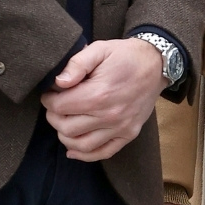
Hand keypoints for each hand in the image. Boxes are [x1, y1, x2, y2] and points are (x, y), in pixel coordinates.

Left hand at [42, 38, 164, 161]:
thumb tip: (58, 82)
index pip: (59, 107)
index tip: (49, 94)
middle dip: (54, 117)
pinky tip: (73, 150)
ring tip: (64, 123)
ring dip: (65, 136)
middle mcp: (109, 115)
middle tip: (55, 107)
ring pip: (81, 145)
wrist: (156, 64)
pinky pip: (103, 153)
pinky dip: (85, 155)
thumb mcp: (99, 49)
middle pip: (67, 128)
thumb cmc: (125, 55)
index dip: (48, 100)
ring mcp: (121, 128)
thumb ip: (76, 64)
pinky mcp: (129, 134)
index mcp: (99, 94)